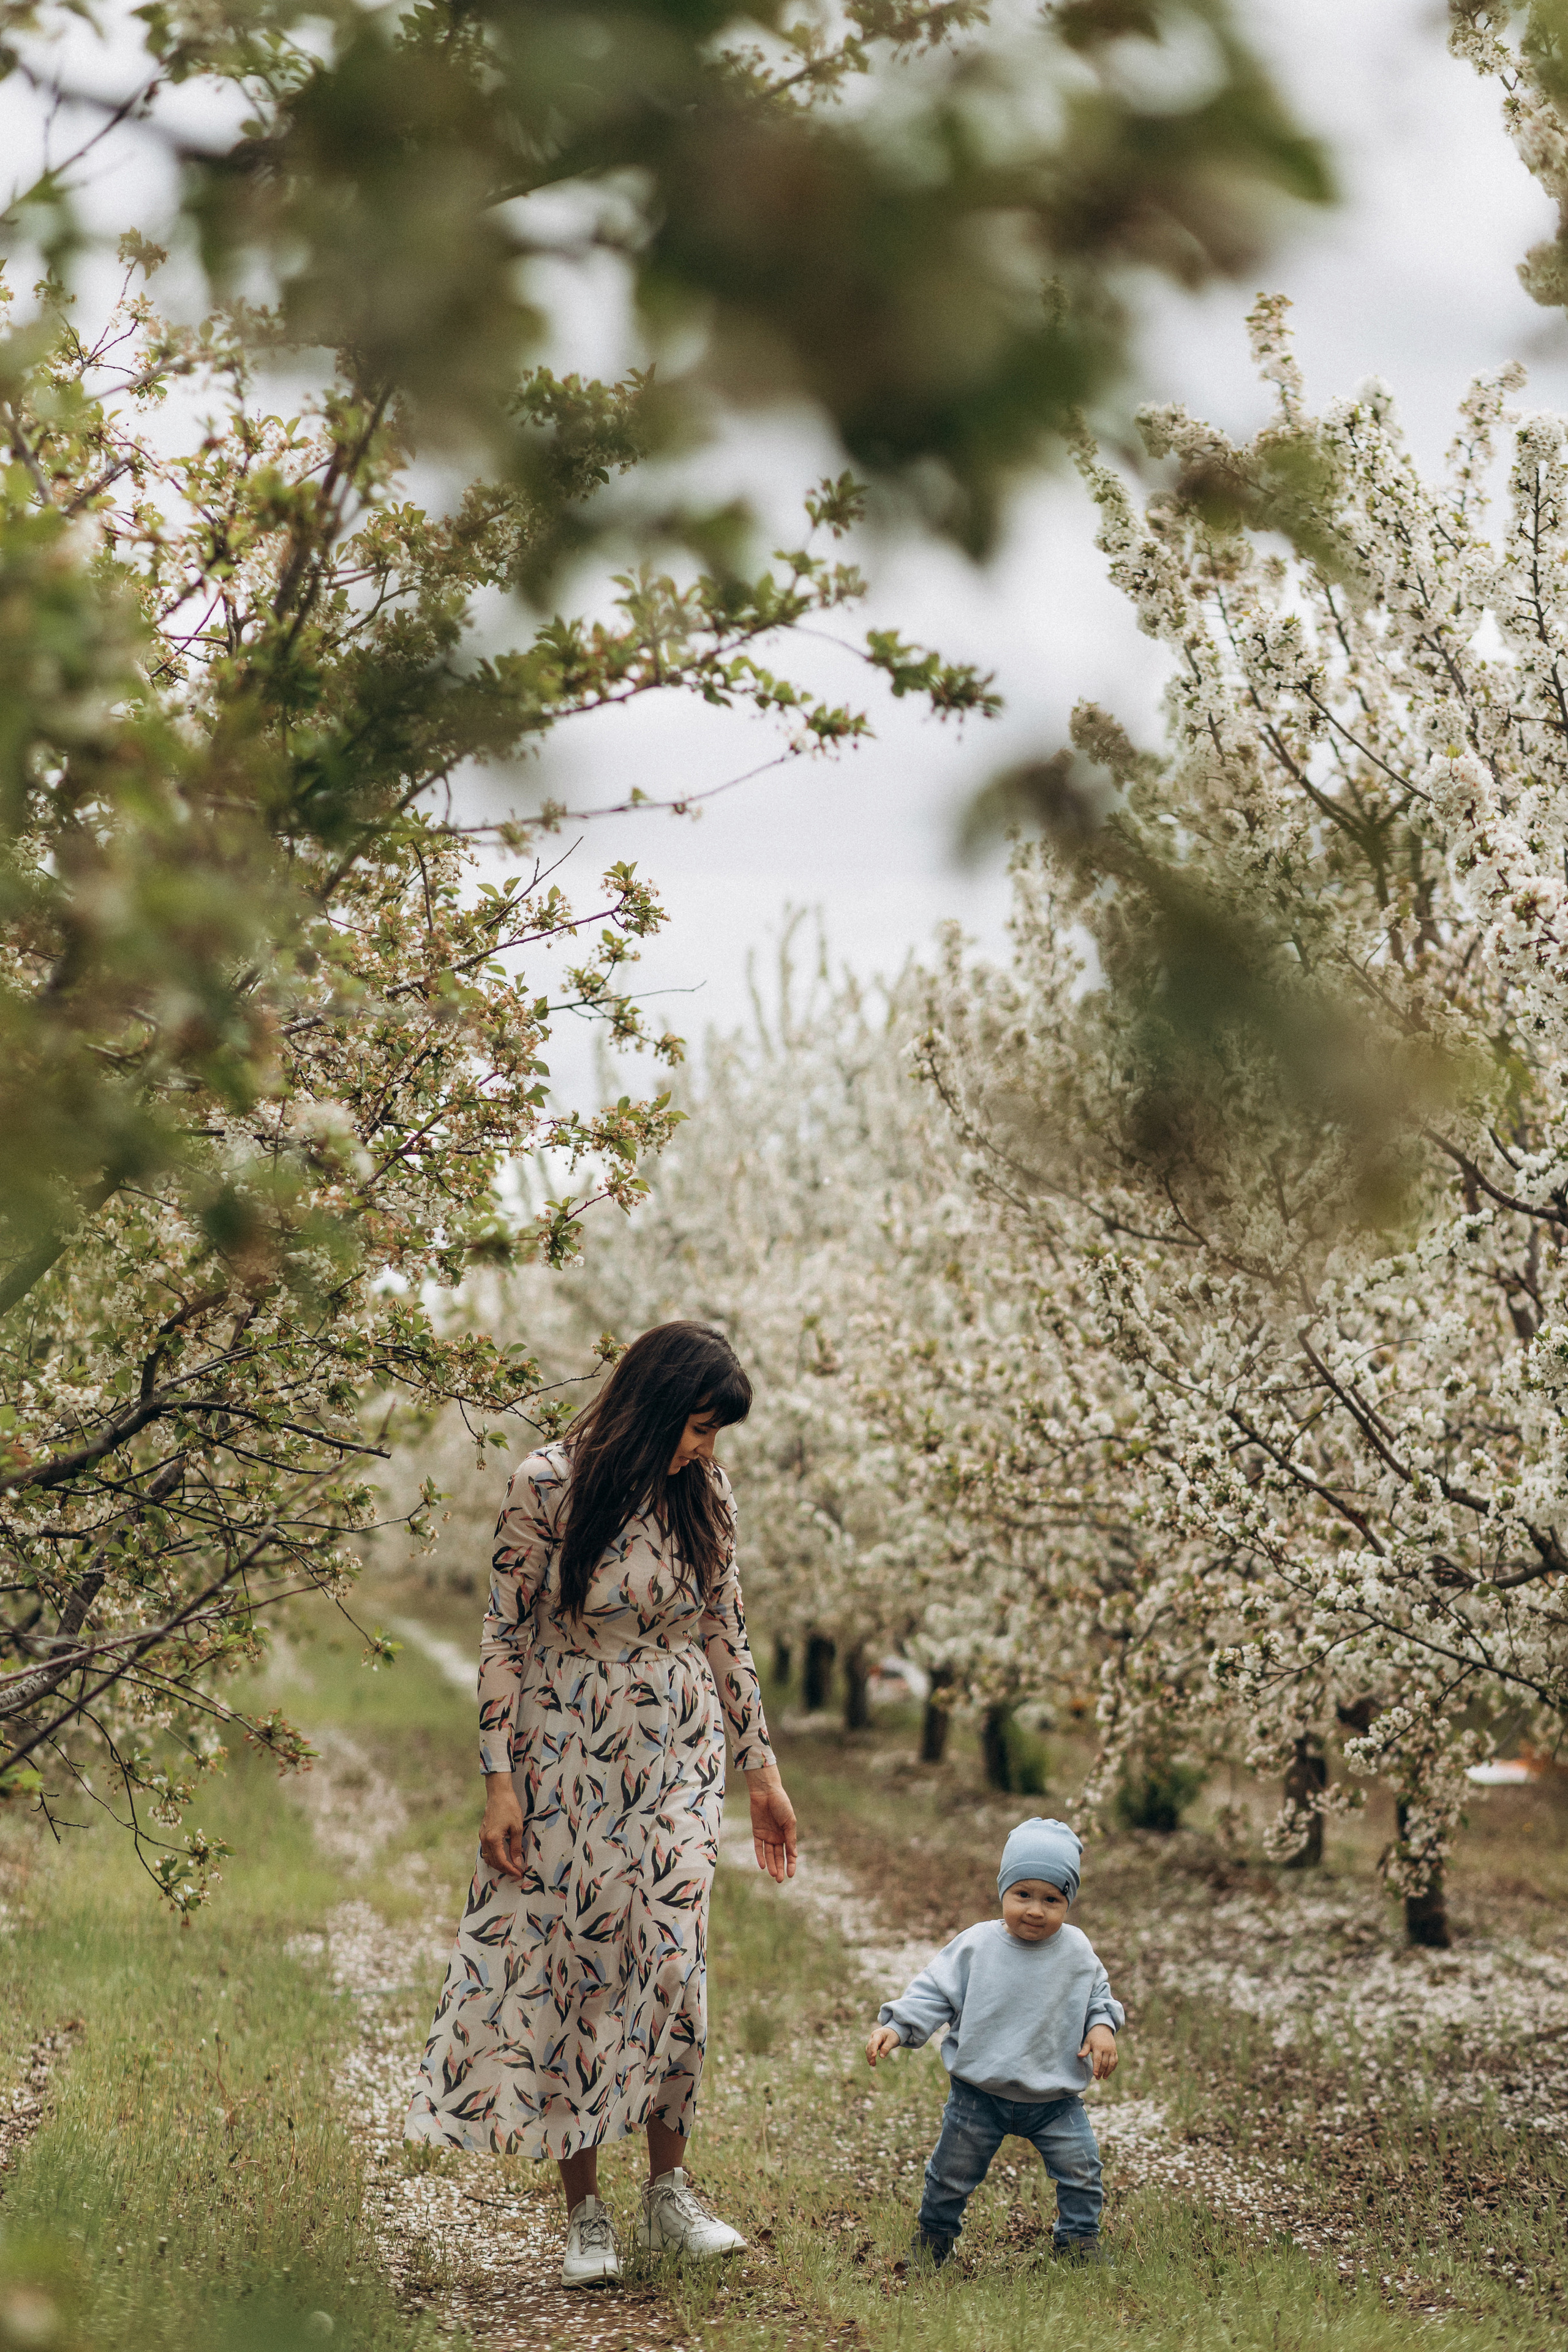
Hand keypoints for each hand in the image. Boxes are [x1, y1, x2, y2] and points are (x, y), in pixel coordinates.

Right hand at [480, 1773, 524, 1881]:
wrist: (498, 1792)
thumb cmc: (509, 1807)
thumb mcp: (517, 1828)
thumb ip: (516, 1847)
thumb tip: (517, 1863)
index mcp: (493, 1839)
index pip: (501, 1861)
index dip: (510, 1869)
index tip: (519, 1873)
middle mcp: (484, 1839)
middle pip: (493, 1862)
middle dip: (504, 1869)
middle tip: (516, 1872)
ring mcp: (482, 1835)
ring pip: (488, 1857)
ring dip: (498, 1864)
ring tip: (510, 1866)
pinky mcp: (482, 1832)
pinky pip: (486, 1849)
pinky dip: (494, 1856)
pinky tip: (503, 1855)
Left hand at [746, 1762, 797, 1881]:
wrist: (766, 1791)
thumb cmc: (781, 1804)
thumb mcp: (790, 1821)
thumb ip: (791, 1838)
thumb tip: (794, 1855)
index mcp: (787, 1834)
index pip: (789, 1853)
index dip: (790, 1864)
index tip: (791, 1875)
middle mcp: (777, 1837)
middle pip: (778, 1856)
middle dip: (779, 1868)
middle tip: (779, 1880)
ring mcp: (767, 1835)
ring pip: (769, 1854)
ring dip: (770, 1864)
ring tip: (772, 1875)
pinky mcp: (757, 1832)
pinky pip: (758, 1847)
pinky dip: (760, 1856)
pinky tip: (762, 1866)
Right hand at [865, 2024, 901, 2068]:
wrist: (892, 2030)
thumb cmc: (893, 2035)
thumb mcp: (892, 2041)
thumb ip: (886, 2048)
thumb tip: (881, 2057)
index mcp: (878, 2034)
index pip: (874, 2043)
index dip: (873, 2050)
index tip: (874, 2056)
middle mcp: (873, 2037)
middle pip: (870, 2046)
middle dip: (870, 2055)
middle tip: (873, 2064)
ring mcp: (872, 2040)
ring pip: (868, 2049)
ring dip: (869, 2057)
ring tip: (872, 2064)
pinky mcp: (872, 2044)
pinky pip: (870, 2050)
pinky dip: (870, 2056)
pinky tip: (871, 2063)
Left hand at [1080, 2025, 1117, 2080]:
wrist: (1103, 2028)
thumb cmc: (1093, 2036)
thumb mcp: (1087, 2041)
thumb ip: (1084, 2049)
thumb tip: (1079, 2056)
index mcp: (1098, 2047)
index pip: (1098, 2059)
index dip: (1096, 2067)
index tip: (1094, 2075)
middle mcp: (1106, 2049)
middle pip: (1104, 2063)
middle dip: (1101, 2071)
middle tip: (1097, 2078)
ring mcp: (1112, 2050)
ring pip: (1111, 2063)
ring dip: (1108, 2071)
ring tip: (1103, 2077)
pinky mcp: (1115, 2051)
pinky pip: (1115, 2061)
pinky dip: (1113, 2067)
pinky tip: (1109, 2072)